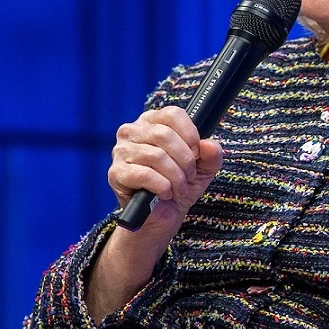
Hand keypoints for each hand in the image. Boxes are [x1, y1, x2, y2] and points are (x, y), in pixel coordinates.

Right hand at [108, 106, 223, 230]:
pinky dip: (162, 186)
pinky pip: (144, 175)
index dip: (190, 134)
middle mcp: (132, 132)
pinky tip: (165, 193)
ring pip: (156, 156)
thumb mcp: (204, 168)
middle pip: (164, 135)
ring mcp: (121, 151)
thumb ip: (212, 154)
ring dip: (176, 176)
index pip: (173, 114)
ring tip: (179, 188)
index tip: (197, 152)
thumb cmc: (180, 184)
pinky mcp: (116, 173)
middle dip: (185, 159)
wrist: (163, 214)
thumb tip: (209, 145)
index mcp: (152, 122)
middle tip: (190, 175)